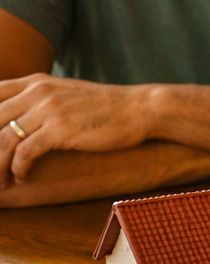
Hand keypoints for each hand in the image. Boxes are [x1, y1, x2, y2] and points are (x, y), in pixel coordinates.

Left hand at [0, 74, 153, 185]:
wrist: (141, 109)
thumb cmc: (107, 107)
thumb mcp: (68, 94)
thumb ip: (41, 99)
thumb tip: (21, 117)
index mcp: (37, 82)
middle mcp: (38, 92)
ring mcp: (48, 109)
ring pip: (4, 139)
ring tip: (0, 180)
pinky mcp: (60, 129)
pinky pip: (25, 153)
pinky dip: (18, 169)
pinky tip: (21, 177)